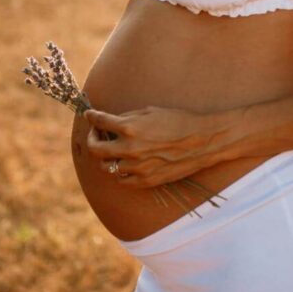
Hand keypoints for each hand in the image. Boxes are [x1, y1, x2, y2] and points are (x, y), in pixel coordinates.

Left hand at [83, 104, 234, 188]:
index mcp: (130, 127)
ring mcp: (137, 167)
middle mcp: (129, 148)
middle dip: (92, 138)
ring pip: (107, 166)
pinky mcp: (146, 180)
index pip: (99, 122)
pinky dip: (119, 172)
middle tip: (96, 133)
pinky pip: (122, 180)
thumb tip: (110, 120)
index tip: (90, 115)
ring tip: (114, 149)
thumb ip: (127, 118)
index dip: (91, 117)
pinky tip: (124, 164)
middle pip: (94, 148)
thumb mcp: (151, 111)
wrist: (202, 141)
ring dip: (107, 156)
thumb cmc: (179, 121)